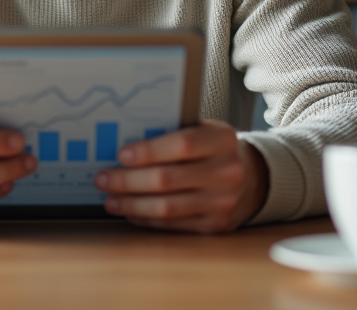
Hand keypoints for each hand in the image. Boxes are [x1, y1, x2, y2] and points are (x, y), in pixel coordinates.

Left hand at [94, 120, 267, 233]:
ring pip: (167, 207)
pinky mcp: (215, 225)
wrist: (253, 177)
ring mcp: (222, 202)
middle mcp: (226, 172)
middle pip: (168, 180)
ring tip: (110, 199)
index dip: (148, 151)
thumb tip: (125, 139)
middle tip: (103, 178)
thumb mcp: (204, 130)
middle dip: (128, 181)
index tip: (121, 154)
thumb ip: (174, 132)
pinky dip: (147, 218)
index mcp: (222, 140)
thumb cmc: (215, 149)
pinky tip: (131, 211)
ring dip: (132, 204)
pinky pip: (173, 224)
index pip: (181, 145)